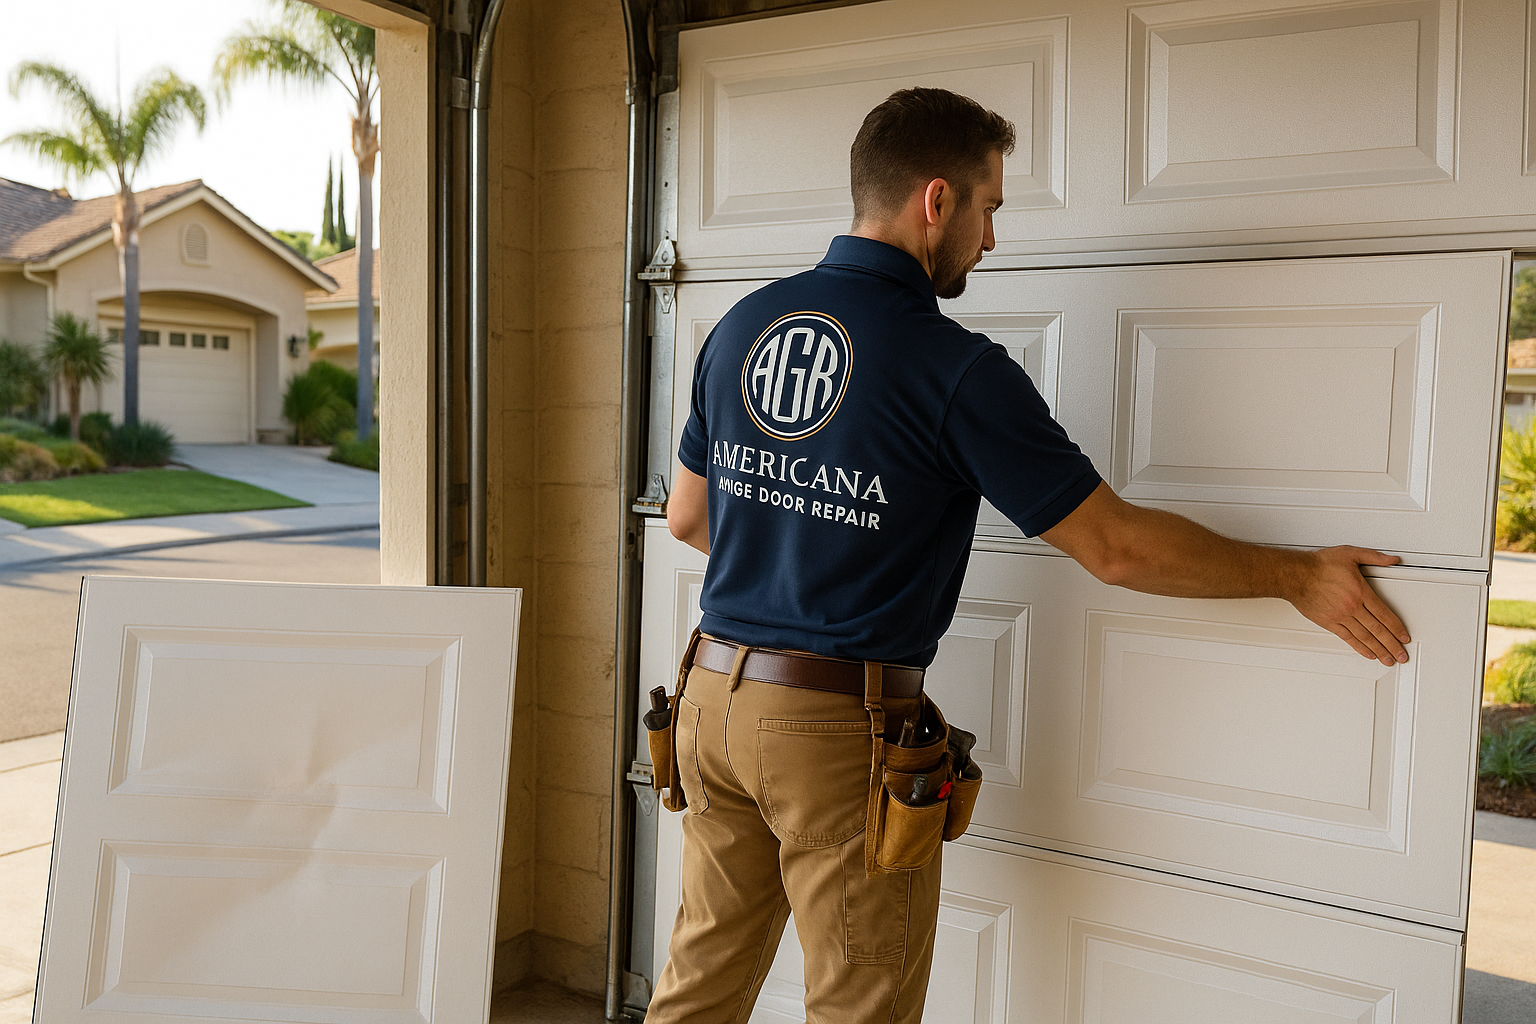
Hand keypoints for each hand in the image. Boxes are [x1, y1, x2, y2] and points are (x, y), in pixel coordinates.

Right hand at [1288, 547, 1409, 665]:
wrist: (1295, 575)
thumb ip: (1374, 556)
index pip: (1384, 614)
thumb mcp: (1350, 553)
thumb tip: (1392, 559)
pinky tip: (1368, 653)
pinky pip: (1348, 638)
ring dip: (1378, 650)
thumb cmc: (1319, 565)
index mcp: (1360, 592)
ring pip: (1364, 637)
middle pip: (1377, 630)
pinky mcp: (1329, 622)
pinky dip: (1360, 647)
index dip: (1397, 628)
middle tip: (1401, 655)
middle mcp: (1352, 607)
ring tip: (1388, 659)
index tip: (1404, 637)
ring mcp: (1340, 617)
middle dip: (1392, 645)